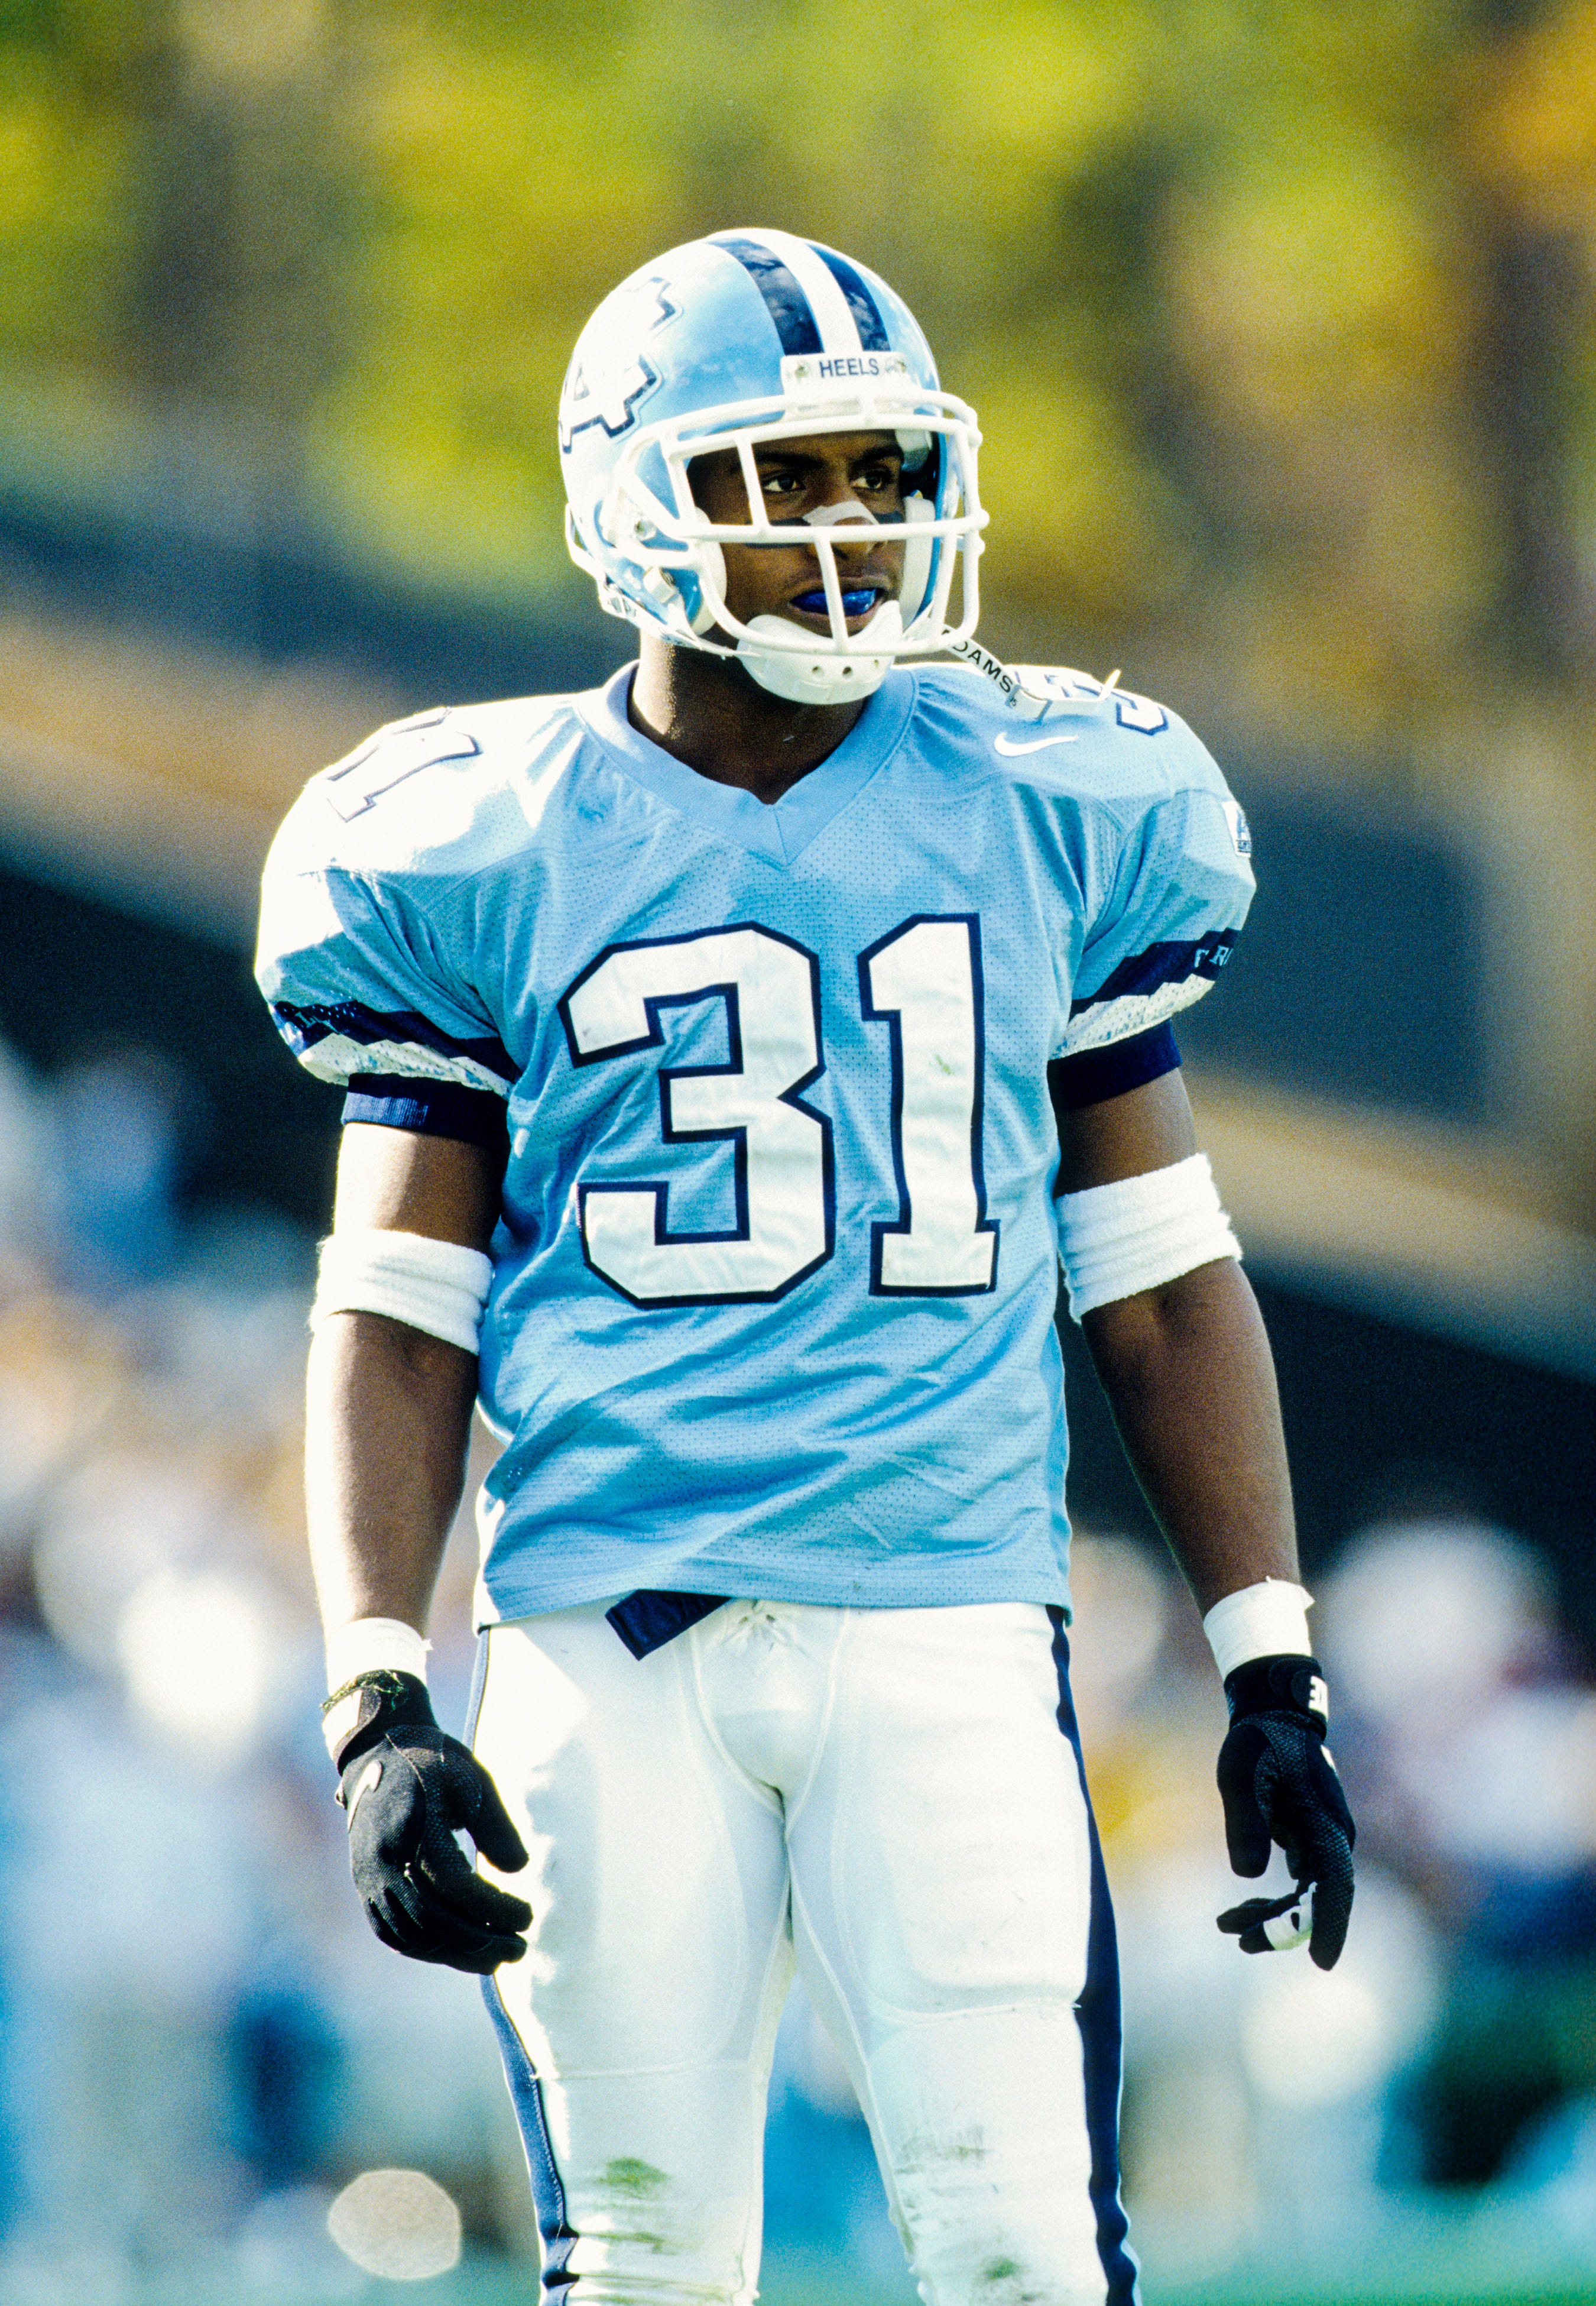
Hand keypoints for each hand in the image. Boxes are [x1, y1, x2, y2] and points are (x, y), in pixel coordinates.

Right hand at [325, 1669, 531, 1973]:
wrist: (377, 1752)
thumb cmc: (434, 1763)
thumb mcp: (473, 1781)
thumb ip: (496, 1826)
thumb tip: (518, 1870)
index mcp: (414, 1828)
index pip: (455, 1886)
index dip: (493, 1909)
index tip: (528, 1915)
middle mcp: (384, 1860)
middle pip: (433, 1920)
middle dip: (480, 1943)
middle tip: (520, 1948)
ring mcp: (368, 1878)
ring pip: (412, 1935)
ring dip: (457, 1955)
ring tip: (497, 1958)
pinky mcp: (364, 1887)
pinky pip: (394, 1932)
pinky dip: (428, 1949)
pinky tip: (459, 1951)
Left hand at [1215, 1653, 1354, 1970]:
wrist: (1273, 1712)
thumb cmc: (1258, 1741)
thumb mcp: (1241, 1775)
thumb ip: (1245, 1822)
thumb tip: (1247, 1877)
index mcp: (1324, 1822)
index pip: (1335, 1883)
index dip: (1330, 1923)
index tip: (1321, 1961)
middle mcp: (1332, 1835)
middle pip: (1320, 1897)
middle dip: (1286, 1927)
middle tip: (1243, 1942)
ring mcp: (1321, 1839)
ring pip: (1306, 1895)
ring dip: (1273, 1917)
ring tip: (1228, 1927)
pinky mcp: (1306, 1838)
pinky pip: (1297, 1883)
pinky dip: (1271, 1900)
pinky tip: (1239, 1912)